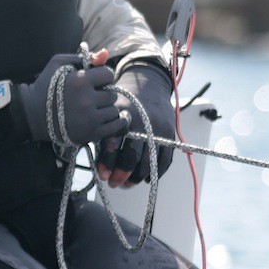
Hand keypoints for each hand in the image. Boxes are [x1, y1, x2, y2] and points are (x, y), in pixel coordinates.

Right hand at [15, 49, 123, 147]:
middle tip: (91, 97)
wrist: (30, 115)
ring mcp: (88, 119)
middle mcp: (86, 101)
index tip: (94, 81)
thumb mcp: (58, 64)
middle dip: (103, 94)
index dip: (102, 76)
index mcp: (79, 81)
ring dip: (105, 109)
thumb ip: (83, 58)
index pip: (108, 74)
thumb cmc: (45, 86)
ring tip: (93, 109)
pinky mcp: (89, 134)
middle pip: (112, 94)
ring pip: (113, 111)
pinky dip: (112, 122)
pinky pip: (113, 127)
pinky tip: (104, 118)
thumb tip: (106, 53)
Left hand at [96, 62, 175, 186]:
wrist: (148, 84)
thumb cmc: (122, 103)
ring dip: (137, 177)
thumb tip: (99, 168)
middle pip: (132, 156)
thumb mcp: (108, 113)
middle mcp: (142, 123)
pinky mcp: (170, 133)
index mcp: (122, 116)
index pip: (113, 144)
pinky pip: (166, 159)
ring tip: (127, 184)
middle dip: (121, 174)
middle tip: (114, 184)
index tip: (103, 177)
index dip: (107, 163)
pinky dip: (156, 172)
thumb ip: (102, 135)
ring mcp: (158, 128)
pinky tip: (144, 179)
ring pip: (150, 161)